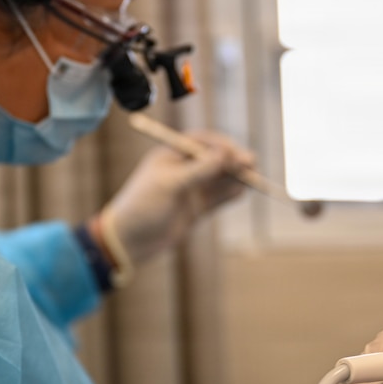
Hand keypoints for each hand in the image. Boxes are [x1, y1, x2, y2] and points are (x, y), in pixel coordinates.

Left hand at [100, 131, 253, 268]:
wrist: (130, 241)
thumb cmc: (142, 206)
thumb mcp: (170, 184)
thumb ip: (199, 170)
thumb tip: (225, 153)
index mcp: (170, 156)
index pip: (201, 143)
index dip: (220, 145)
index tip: (234, 152)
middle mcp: (182, 170)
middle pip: (213, 160)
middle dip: (232, 161)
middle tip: (251, 163)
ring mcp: (189, 190)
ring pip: (218, 180)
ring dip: (235, 178)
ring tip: (252, 178)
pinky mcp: (195, 209)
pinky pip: (217, 198)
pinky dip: (229, 195)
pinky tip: (242, 192)